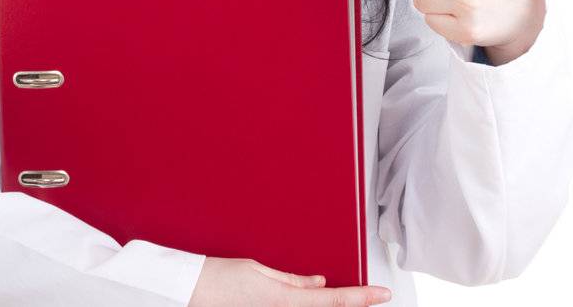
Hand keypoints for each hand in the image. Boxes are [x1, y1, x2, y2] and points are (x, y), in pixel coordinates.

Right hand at [189, 257, 390, 305]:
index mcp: (286, 300)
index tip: (383, 295)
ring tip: (343, 296)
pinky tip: (311, 296)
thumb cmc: (218, 277)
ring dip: (326, 302)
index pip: (334, 301)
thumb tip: (318, 283)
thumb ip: (292, 280)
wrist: (190, 290)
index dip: (362, 298)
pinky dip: (307, 303)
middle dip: (348, 302)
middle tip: (369, 295)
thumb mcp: (259, 269)